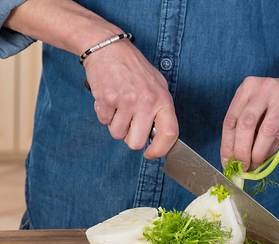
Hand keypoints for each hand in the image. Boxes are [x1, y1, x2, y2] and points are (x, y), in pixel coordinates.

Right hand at [84, 41, 177, 158]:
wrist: (109, 49)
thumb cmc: (135, 69)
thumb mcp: (158, 86)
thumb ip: (160, 109)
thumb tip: (158, 136)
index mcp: (163, 100)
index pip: (170, 134)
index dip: (161, 150)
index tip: (151, 154)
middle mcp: (146, 102)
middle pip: (136, 143)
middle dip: (130, 138)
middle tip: (129, 124)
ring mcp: (125, 101)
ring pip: (117, 134)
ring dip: (116, 124)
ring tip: (119, 105)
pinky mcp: (106, 100)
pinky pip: (103, 121)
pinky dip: (104, 114)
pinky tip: (109, 98)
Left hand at [220, 76, 278, 168]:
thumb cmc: (276, 103)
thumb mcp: (256, 107)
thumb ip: (244, 127)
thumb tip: (234, 158)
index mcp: (247, 88)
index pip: (230, 120)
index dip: (227, 144)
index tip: (227, 162)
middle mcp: (262, 89)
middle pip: (245, 124)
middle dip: (241, 150)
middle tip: (241, 167)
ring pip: (265, 131)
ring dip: (257, 153)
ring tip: (254, 165)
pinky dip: (271, 150)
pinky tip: (266, 157)